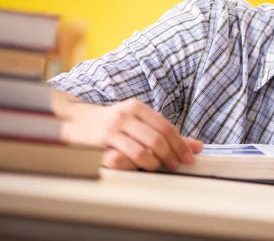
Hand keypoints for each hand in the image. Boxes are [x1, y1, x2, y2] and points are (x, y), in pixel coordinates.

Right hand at [60, 98, 202, 170]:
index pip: (166, 126)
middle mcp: (128, 113)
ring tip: (163, 167)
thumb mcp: (137, 124)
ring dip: (159, 160)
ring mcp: (116, 125)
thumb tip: (197, 146)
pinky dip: (143, 162)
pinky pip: (130, 153)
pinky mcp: (105, 138)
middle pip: (159, 136)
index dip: (181, 142)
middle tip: (179, 164)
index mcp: (138, 107)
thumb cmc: (111, 126)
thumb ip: (164, 134)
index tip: (190, 156)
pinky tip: (146, 167)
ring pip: (146, 146)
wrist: (76, 122)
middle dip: (173, 152)